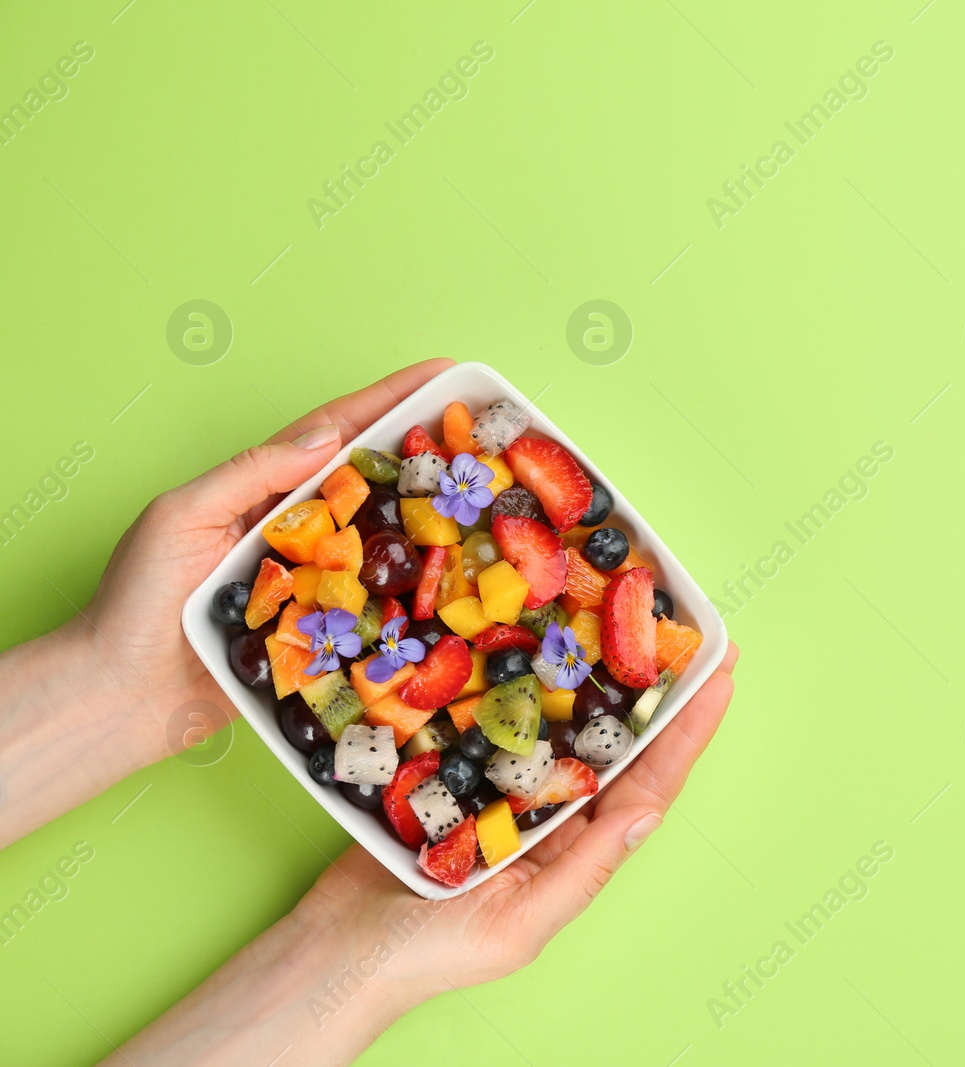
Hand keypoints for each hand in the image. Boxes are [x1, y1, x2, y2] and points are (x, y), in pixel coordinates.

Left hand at [0, 360, 451, 848]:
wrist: (120, 697)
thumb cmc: (136, 601)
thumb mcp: (182, 515)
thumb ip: (252, 473)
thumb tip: (329, 437)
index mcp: (265, 493)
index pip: (337, 433)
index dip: (389, 400)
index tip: (443, 375)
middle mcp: (299, 534)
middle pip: (376, 483)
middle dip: (429, 453)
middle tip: (485, 433)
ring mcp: (316, 584)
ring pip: (387, 544)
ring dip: (436, 521)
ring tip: (489, 496)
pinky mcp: (326, 637)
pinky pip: (380, 611)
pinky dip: (418, 596)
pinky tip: (458, 584)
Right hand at [110, 643, 738, 1066]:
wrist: (330, 955)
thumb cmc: (427, 957)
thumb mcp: (517, 924)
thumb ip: (583, 870)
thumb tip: (647, 815)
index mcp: (575, 850)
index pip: (648, 781)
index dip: (688, 730)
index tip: (722, 674)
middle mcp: (547, 812)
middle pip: (613, 739)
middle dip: (651, 686)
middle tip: (685, 626)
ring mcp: (499, 787)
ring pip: (557, 718)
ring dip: (587, 671)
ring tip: (621, 615)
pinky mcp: (448, 767)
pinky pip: (489, 716)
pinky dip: (510, 679)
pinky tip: (527, 636)